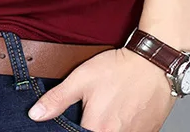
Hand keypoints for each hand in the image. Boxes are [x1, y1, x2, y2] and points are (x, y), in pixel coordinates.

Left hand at [27, 47, 177, 131]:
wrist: (154, 65)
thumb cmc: (118, 69)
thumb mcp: (82, 78)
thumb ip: (58, 99)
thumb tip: (35, 115)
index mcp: (96, 128)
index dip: (74, 126)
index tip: (78, 117)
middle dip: (90, 124)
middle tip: (93, 107)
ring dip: (107, 125)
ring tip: (108, 106)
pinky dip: (123, 125)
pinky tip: (121, 110)